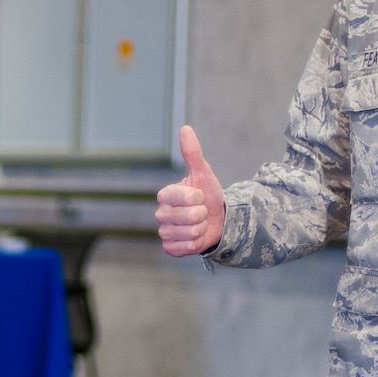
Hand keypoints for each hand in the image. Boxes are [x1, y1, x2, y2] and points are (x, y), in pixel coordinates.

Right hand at [155, 125, 225, 256]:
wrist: (216, 219)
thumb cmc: (207, 194)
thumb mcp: (203, 173)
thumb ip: (192, 152)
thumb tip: (185, 128)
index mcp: (165, 195)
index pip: (183, 197)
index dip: (197, 197)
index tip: (200, 195)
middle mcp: (161, 214)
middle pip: (189, 217)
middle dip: (203, 214)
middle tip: (202, 211)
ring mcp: (164, 232)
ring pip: (189, 233)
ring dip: (202, 229)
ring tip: (200, 224)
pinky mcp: (170, 248)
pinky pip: (185, 248)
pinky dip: (196, 243)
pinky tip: (195, 237)